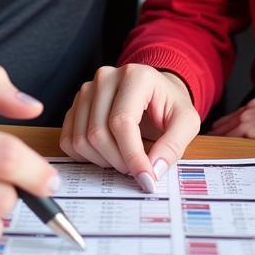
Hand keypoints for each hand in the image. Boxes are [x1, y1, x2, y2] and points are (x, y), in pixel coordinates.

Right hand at [60, 64, 199, 191]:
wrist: (156, 93)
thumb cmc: (170, 105)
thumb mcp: (186, 122)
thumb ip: (173, 145)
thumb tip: (153, 170)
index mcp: (135, 75)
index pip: (122, 122)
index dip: (132, 156)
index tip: (146, 179)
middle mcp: (106, 77)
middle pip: (98, 133)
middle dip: (119, 161)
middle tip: (138, 168)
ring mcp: (87, 90)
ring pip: (81, 139)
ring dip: (103, 161)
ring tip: (124, 159)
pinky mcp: (76, 104)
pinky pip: (68, 140)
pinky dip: (85, 156)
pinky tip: (106, 154)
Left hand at [209, 90, 254, 145]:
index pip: (237, 115)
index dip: (227, 124)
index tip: (219, 132)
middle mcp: (251, 108)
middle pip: (226, 121)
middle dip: (216, 132)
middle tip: (206, 142)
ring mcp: (249, 118)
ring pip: (225, 130)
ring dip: (216, 139)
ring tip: (206, 150)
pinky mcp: (251, 129)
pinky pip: (230, 139)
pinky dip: (222, 146)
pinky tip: (216, 155)